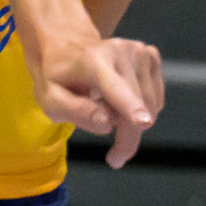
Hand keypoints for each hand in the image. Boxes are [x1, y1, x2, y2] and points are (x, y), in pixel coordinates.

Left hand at [24, 21, 163, 166]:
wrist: (68, 46)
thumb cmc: (57, 77)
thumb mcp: (50, 99)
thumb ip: (74, 111)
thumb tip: (107, 123)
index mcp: (91, 60)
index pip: (113, 87)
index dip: (129, 107)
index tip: (143, 122)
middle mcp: (120, 51)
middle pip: (137, 107)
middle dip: (127, 138)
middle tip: (115, 158)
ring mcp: (140, 51)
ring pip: (151, 107)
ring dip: (132, 122)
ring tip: (105, 112)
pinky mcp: (151, 56)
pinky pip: (155, 99)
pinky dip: (140, 108)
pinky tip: (119, 100)